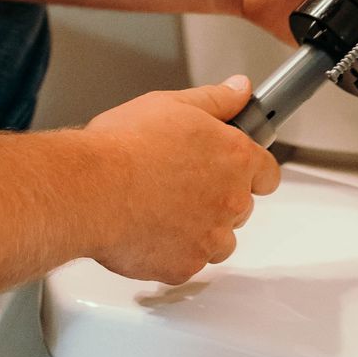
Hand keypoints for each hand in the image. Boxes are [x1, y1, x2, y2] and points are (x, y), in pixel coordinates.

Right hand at [82, 76, 280, 284]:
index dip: (250, 168)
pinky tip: (147, 228)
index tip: (232, 166)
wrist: (90, 189)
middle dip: (217, 196)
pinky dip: (172, 250)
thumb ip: (215, 100)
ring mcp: (209, 238)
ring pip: (218, 239)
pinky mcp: (185, 266)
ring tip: (160, 207)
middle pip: (240, 206)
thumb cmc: (123, 146)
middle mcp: (230, 201)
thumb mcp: (171, 104)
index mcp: (233, 157)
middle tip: (179, 180)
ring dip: (199, 228)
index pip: (267, 172)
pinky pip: (188, 262)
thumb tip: (240, 89)